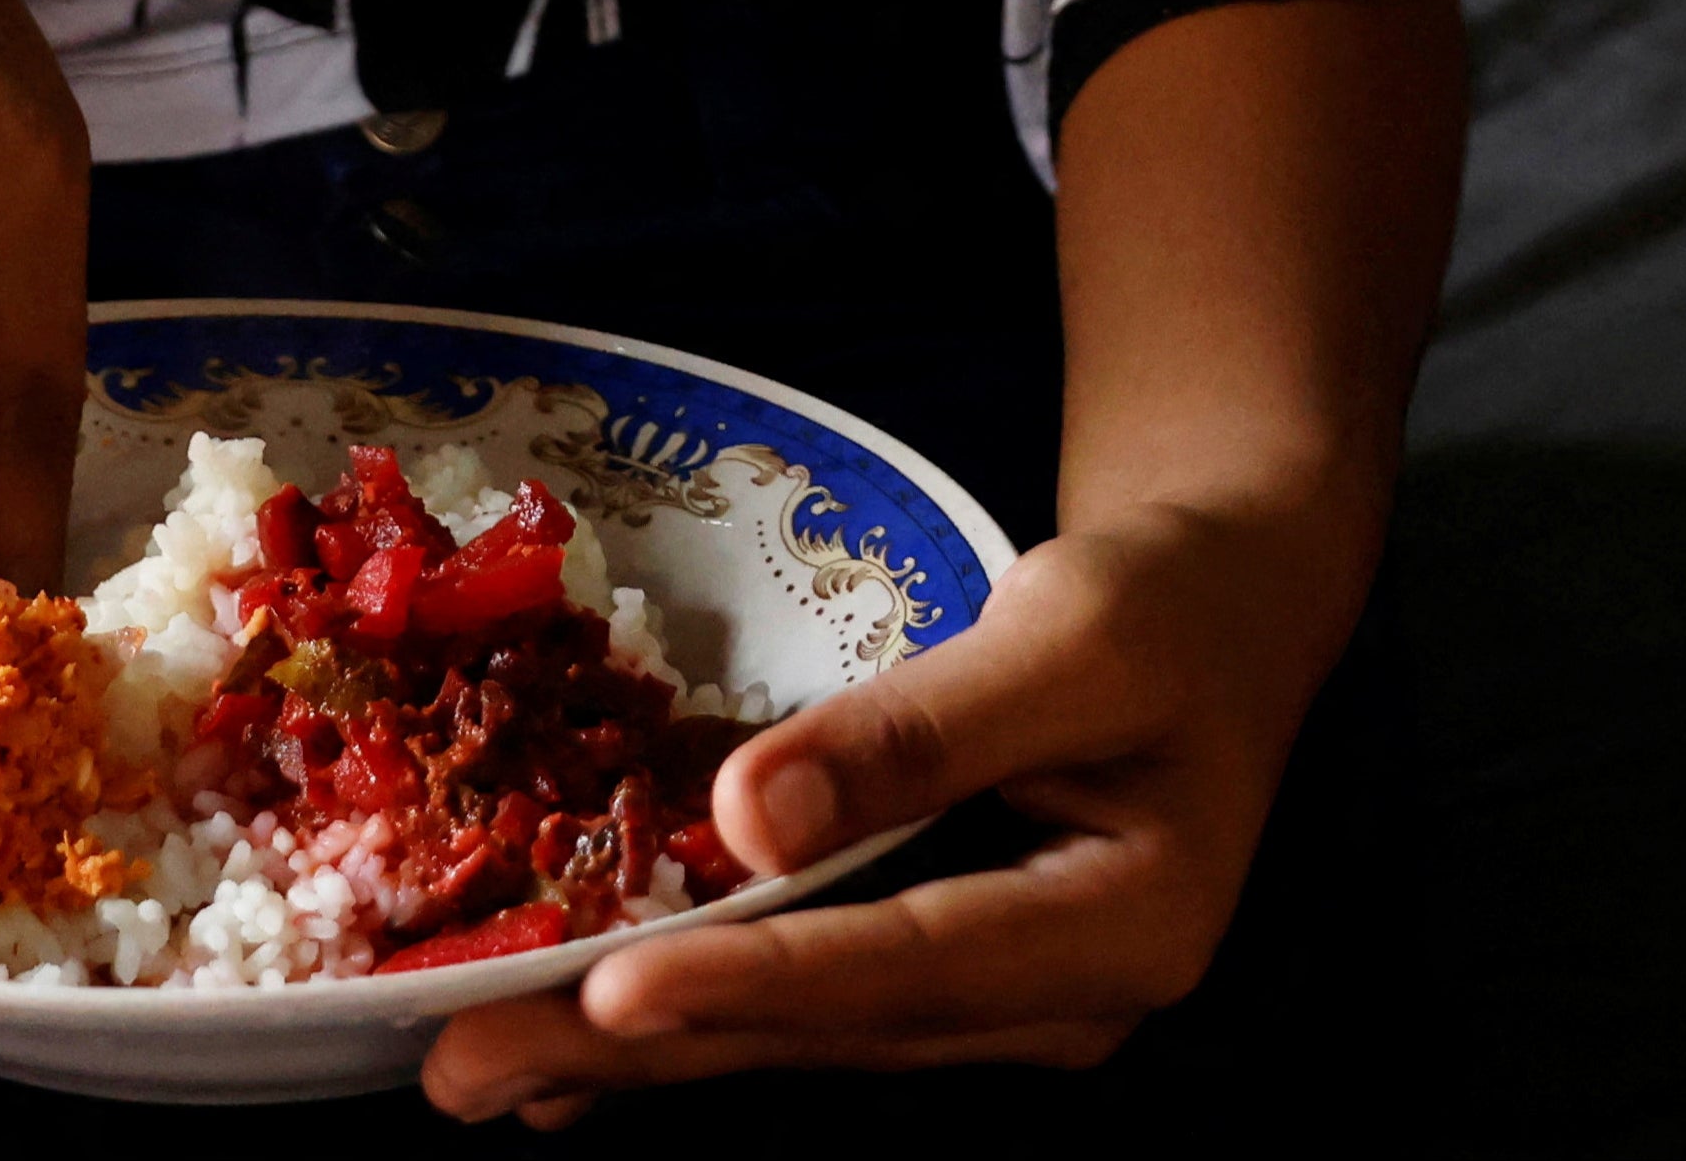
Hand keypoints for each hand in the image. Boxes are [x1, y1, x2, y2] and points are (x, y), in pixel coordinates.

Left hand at [408, 505, 1339, 1120]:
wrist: (1222, 614)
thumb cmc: (1169, 613)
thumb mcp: (1074, 640)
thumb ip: (920, 733)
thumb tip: (746, 820)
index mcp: (1111, 935)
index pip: (901, 967)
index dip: (752, 982)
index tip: (612, 995)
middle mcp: (1049, 1005)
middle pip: (820, 1027)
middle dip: (640, 1047)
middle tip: (464, 1065)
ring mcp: (992, 1002)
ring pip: (792, 1033)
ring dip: (635, 1053)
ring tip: (473, 1073)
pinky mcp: (937, 970)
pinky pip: (797, 1003)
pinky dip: (686, 1022)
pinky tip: (572, 1054)